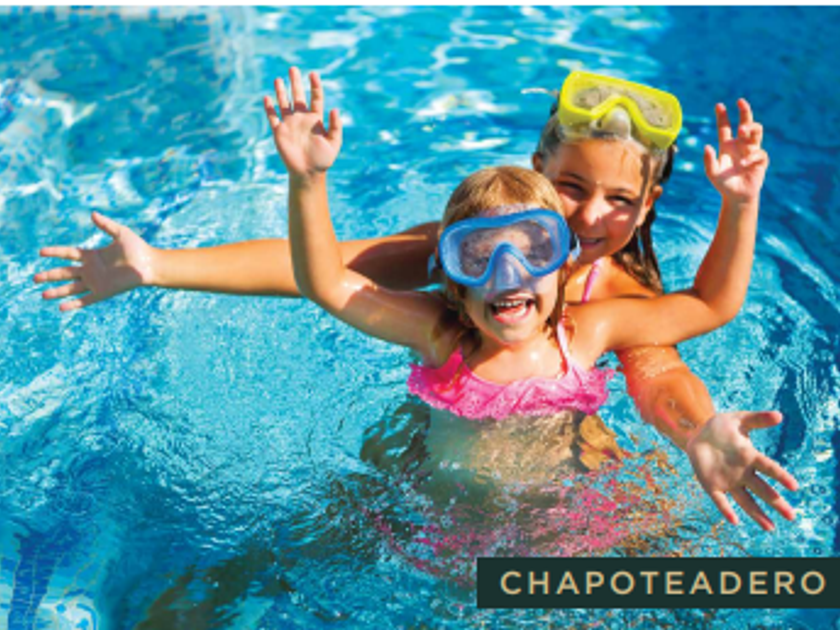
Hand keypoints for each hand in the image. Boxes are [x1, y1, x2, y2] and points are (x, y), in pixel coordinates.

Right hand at [34, 212, 154, 310]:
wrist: (150, 264)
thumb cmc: (138, 248)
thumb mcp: (120, 233)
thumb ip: (105, 225)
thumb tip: (92, 213)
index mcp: (92, 255)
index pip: (68, 253)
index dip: (55, 252)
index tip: (41, 252)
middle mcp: (91, 270)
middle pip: (65, 273)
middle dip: (49, 275)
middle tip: (34, 278)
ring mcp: (96, 282)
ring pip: (71, 288)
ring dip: (57, 291)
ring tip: (42, 295)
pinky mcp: (103, 292)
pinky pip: (85, 299)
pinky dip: (73, 304)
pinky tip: (61, 307)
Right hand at [263, 67, 341, 176]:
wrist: (308, 173)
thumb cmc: (323, 159)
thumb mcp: (334, 143)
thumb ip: (336, 126)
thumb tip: (336, 109)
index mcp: (315, 119)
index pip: (315, 98)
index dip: (314, 85)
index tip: (313, 74)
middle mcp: (301, 118)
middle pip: (298, 96)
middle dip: (295, 82)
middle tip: (293, 69)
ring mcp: (289, 124)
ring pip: (284, 103)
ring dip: (281, 92)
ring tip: (279, 79)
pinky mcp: (279, 133)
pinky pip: (273, 118)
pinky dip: (269, 108)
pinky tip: (267, 98)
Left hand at [686, 411, 797, 529]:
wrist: (697, 433)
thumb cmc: (720, 427)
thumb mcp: (738, 420)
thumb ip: (757, 419)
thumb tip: (779, 415)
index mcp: (750, 457)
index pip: (769, 468)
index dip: (781, 476)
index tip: (794, 486)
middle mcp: (743, 472)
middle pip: (762, 489)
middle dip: (776, 502)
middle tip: (792, 516)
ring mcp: (728, 480)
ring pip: (745, 500)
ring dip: (757, 514)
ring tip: (770, 528)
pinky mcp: (712, 485)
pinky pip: (720, 500)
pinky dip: (726, 509)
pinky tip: (734, 520)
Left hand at [703, 99, 768, 205]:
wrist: (737, 196)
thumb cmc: (723, 183)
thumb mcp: (712, 173)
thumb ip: (709, 161)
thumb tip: (706, 146)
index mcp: (727, 145)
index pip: (725, 127)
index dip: (722, 116)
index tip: (719, 105)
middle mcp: (740, 144)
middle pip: (745, 122)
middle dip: (744, 111)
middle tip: (741, 102)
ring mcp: (752, 150)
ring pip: (757, 131)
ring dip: (750, 127)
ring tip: (742, 130)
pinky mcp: (761, 160)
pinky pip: (759, 152)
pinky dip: (752, 156)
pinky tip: (745, 162)